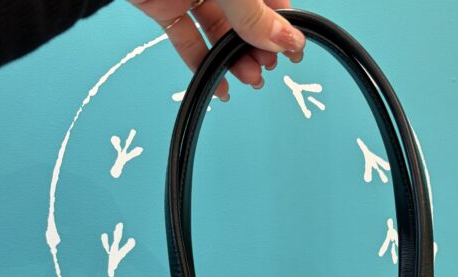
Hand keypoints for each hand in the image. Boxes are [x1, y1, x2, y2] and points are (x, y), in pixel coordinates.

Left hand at [128, 0, 305, 100]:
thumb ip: (252, 11)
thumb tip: (284, 38)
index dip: (285, 23)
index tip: (295, 52)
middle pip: (247, 16)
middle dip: (260, 46)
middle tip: (267, 70)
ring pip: (220, 32)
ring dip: (235, 61)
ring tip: (249, 81)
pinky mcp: (162, 6)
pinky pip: (187, 39)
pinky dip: (202, 65)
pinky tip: (219, 86)